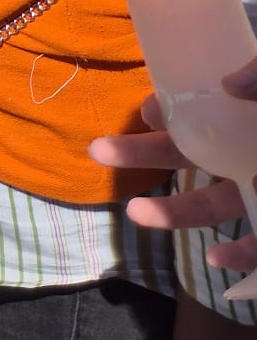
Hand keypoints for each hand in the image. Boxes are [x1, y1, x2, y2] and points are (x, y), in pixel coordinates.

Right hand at [91, 80, 256, 275]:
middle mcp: (246, 155)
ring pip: (213, 204)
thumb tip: (225, 82)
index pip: (198, 114)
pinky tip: (214, 257)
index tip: (144, 111)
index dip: (168, 113)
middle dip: (143, 156)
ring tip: (133, 214)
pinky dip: (238, 254)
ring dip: (172, 212)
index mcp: (243, 120)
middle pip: (190, 157)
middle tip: (97, 151)